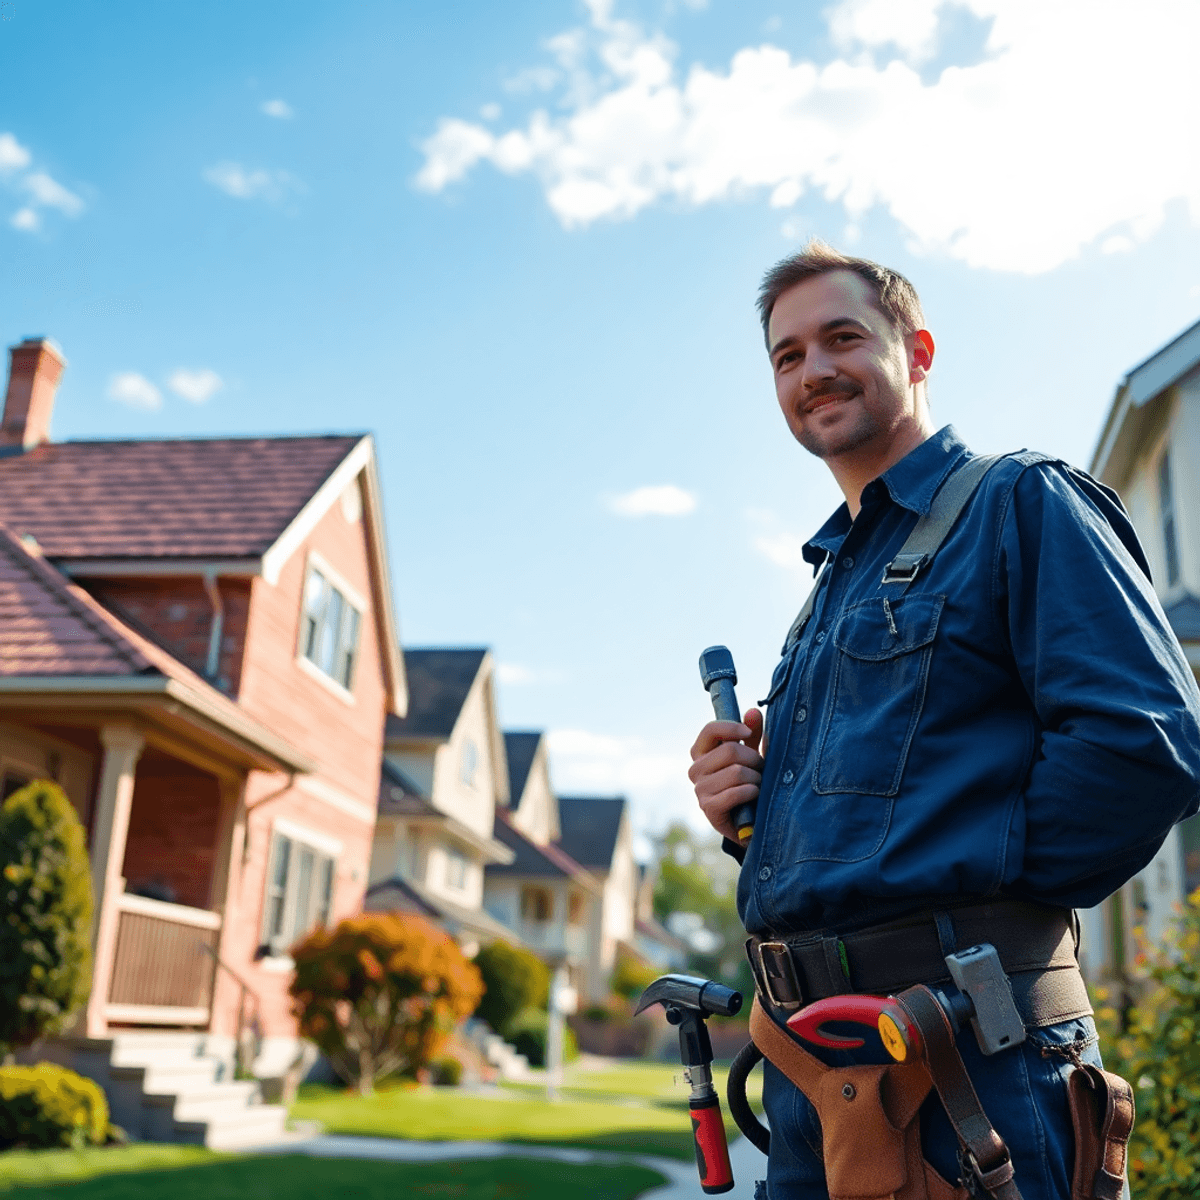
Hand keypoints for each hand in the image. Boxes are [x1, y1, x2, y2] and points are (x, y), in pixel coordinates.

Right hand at [688, 708, 763, 842]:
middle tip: (762, 769)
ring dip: (756, 778)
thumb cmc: (748, 783)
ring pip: (736, 772)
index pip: (710, 730)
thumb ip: (752, 734)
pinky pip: (736, 792)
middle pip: (730, 751)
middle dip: (754, 759)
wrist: (748, 822)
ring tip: (758, 785)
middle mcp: (695, 769)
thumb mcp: (751, 756)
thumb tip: (753, 712)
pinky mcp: (708, 808)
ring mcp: (700, 789)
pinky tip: (753, 796)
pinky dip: (751, 792)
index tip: (748, 733)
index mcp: (701, 753)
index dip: (732, 728)